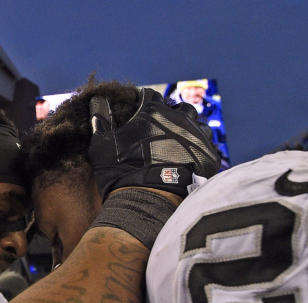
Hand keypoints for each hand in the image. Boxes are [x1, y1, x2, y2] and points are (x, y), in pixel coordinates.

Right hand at [87, 88, 221, 199]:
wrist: (148, 201)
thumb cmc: (121, 171)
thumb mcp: (102, 144)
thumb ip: (100, 120)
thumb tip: (97, 100)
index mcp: (154, 110)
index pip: (151, 96)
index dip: (144, 104)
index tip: (140, 112)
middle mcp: (180, 118)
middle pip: (181, 109)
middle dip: (174, 117)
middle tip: (164, 132)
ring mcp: (198, 137)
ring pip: (199, 127)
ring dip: (191, 133)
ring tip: (180, 148)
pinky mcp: (210, 157)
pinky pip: (208, 150)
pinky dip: (200, 155)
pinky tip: (189, 164)